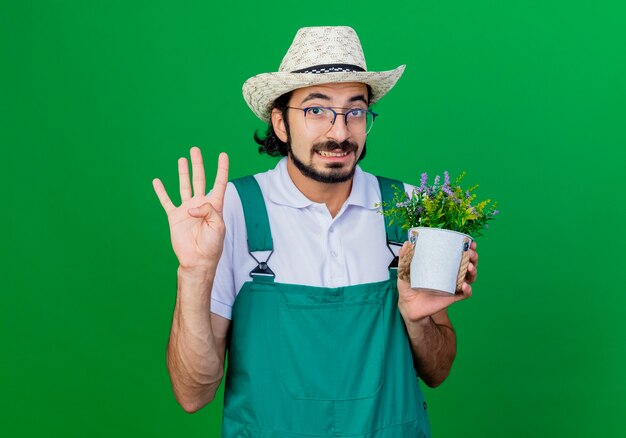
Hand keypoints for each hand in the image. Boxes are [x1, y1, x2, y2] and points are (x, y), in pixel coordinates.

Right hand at [153, 147, 228, 274]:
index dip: (222, 169)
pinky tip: (157, 182)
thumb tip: (191, 205)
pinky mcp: (175, 216)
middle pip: (199, 179)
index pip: (219, 183)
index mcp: (214, 205)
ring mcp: (187, 209)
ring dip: (183, 173)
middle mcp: (200, 204)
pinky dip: (161, 191)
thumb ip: (208, 210)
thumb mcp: (217, 226)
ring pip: (184, 186)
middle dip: (198, 164)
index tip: (223, 155)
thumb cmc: (212, 245)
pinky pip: (167, 201)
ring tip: (182, 159)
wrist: (197, 260)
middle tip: (195, 150)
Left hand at [396, 241, 478, 322]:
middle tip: (471, 253)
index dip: (466, 247)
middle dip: (473, 257)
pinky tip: (464, 285)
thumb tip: (406, 243)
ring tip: (469, 267)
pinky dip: (468, 290)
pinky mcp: (452, 297)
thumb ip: (404, 257)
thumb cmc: (409, 286)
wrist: (408, 305)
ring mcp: (452, 286)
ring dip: (473, 271)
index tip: (470, 242)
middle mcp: (450, 274)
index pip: (457, 254)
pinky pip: (465, 294)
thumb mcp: (405, 271)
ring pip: (470, 278)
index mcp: (442, 265)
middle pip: (468, 264)